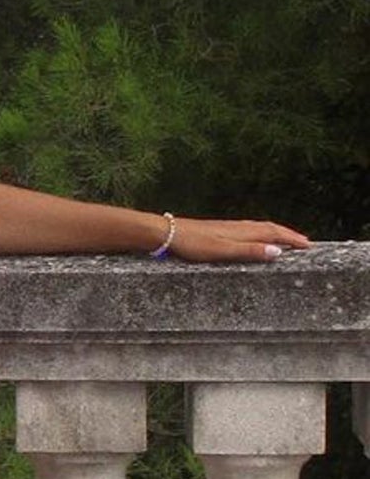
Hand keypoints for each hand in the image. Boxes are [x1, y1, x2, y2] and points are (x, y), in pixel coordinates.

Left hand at [168, 218, 312, 262]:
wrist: (168, 233)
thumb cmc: (194, 243)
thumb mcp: (223, 251)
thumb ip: (249, 251)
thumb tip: (277, 251)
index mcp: (243, 231)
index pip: (274, 233)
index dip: (292, 239)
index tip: (309, 245)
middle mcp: (239, 227)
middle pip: (269, 228)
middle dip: (288, 235)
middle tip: (304, 242)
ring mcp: (229, 228)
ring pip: (259, 228)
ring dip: (275, 233)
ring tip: (286, 239)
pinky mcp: (220, 230)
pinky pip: (248, 230)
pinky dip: (260, 233)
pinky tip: (255, 238)